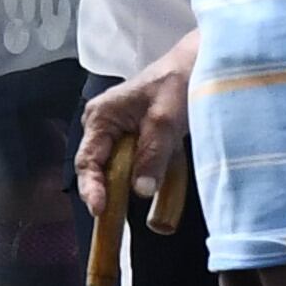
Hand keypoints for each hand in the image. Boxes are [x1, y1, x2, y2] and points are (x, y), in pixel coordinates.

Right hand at [78, 44, 191, 221]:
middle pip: (100, 169)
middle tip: (118, 218)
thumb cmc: (177, 84)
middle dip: (110, 191)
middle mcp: (103, 125)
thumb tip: (141, 190)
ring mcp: (118, 133)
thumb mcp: (165, 120)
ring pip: (118, 169)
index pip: (88, 160)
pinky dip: (144, 176)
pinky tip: (160, 181)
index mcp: (101, 117)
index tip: (100, 210)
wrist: (197, 66)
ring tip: (141, 200)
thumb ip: (152, 155)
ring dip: (130, 185)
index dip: (91, 188)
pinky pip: (133, 165)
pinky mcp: (136, 139)